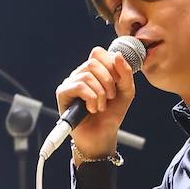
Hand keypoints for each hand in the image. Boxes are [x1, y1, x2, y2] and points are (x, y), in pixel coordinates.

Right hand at [55, 46, 137, 162]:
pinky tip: (92, 109)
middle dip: (108, 81)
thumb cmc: (112, 114)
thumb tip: (117, 55)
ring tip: (101, 107)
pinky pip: (79, 86)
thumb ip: (126, 73)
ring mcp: (70, 83)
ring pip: (87, 75)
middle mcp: (80, 74)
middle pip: (93, 62)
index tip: (118, 83)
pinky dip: (91, 98)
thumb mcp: (126, 92)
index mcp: (94, 70)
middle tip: (111, 97)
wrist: (102, 135)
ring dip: (100, 94)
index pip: (98, 52)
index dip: (111, 65)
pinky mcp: (63, 93)